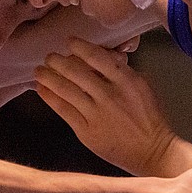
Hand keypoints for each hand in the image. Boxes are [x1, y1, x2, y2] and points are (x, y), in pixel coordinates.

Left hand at [35, 37, 175, 174]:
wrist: (152, 151)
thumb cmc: (149, 117)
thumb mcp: (143, 86)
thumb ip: (122, 70)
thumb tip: (103, 54)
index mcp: (126, 81)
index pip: (97, 57)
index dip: (79, 46)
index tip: (69, 41)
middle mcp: (109, 96)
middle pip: (75, 71)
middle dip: (57, 61)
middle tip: (49, 56)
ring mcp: (96, 114)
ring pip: (65, 89)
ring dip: (48, 77)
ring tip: (39, 71)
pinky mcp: (86, 131)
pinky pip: (62, 109)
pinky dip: (49, 97)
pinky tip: (42, 88)